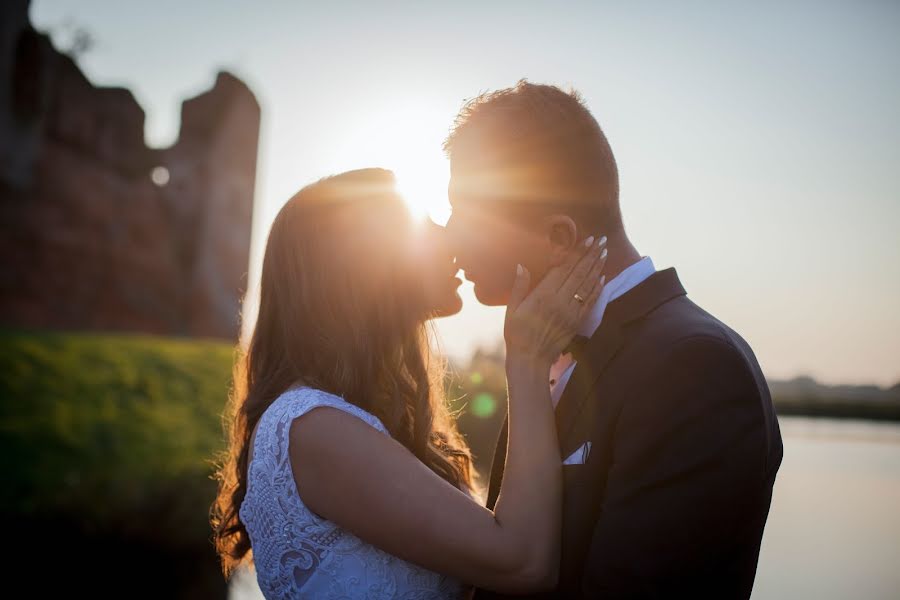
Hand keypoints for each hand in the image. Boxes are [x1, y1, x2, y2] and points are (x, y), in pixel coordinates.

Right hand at [504, 236, 608, 365]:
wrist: (530, 360)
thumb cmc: (516, 334)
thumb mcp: (512, 309)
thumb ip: (519, 286)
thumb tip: (522, 265)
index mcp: (543, 295)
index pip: (564, 268)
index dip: (577, 253)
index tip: (587, 240)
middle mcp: (560, 302)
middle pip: (579, 273)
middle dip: (591, 255)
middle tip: (601, 240)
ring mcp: (570, 313)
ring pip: (587, 285)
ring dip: (597, 268)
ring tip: (604, 253)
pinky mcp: (576, 323)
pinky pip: (590, 302)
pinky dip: (597, 289)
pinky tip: (602, 278)